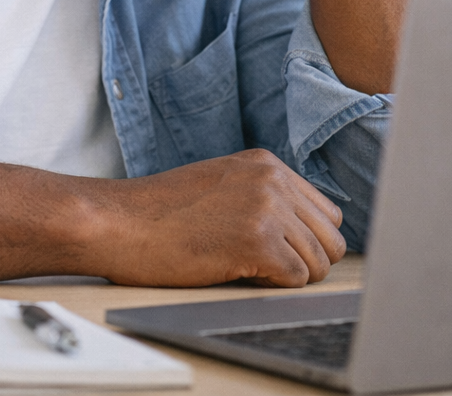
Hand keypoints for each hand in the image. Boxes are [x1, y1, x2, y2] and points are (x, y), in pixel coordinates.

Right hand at [89, 149, 344, 286]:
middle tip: (264, 267)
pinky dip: (272, 287)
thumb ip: (263, 194)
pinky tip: (237, 273)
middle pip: (332, 238)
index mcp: (266, 163)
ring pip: (319, 262)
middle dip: (305, 261)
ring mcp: (267, 207)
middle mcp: (273, 179)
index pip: (327, 212)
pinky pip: (296, 280)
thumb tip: (305, 231)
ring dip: (289, 276)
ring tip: (246, 267)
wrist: (119, 221)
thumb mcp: (222, 183)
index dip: (307, 240)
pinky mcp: (258, 240)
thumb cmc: (160, 212)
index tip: (280, 251)